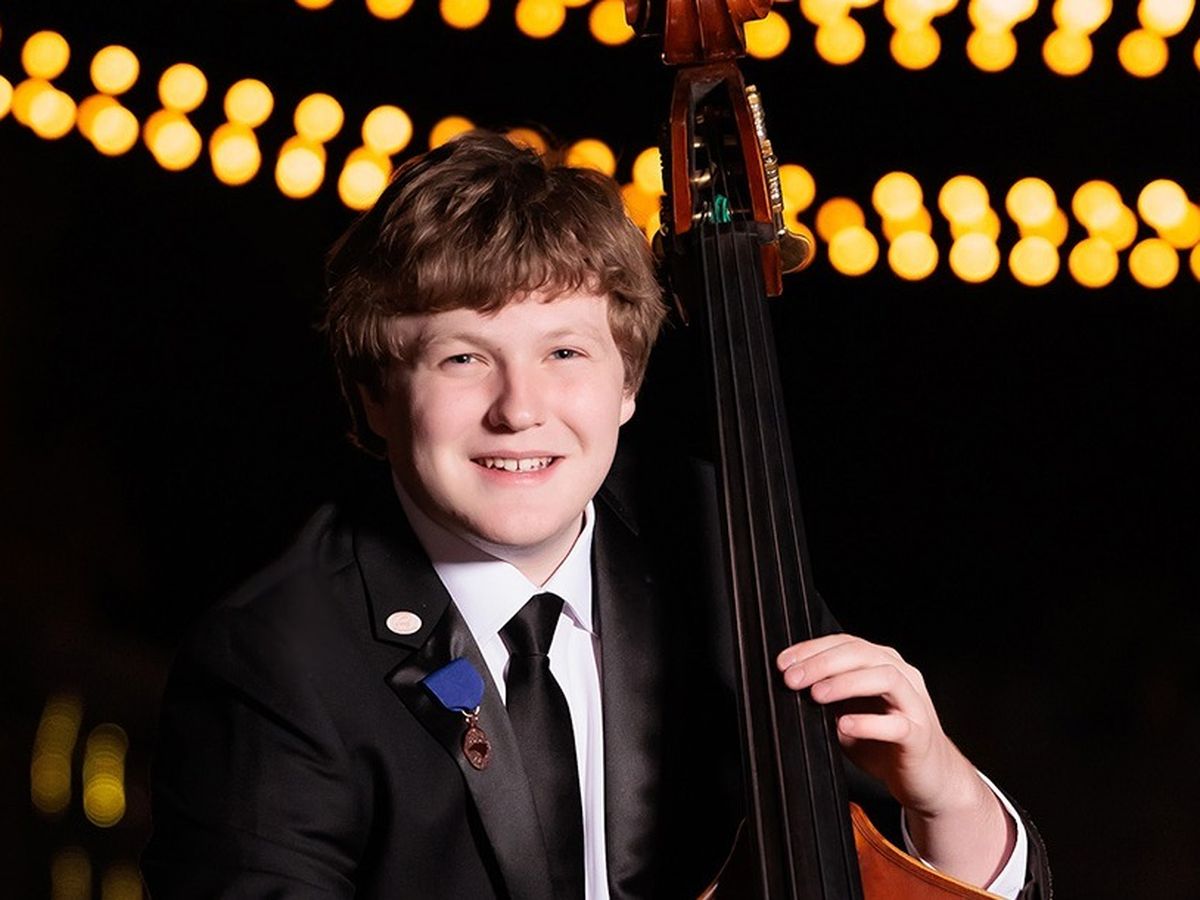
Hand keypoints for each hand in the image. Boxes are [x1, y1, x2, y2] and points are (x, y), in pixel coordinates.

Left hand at [775, 633, 973, 814]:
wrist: (927, 778)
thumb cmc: (884, 742)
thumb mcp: (847, 713)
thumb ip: (826, 697)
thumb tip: (790, 685)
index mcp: (882, 665)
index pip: (845, 644)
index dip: (812, 649)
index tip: (783, 662)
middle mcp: (901, 677)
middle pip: (862, 654)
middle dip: (823, 663)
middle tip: (793, 679)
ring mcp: (914, 704)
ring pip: (885, 678)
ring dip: (846, 683)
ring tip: (816, 695)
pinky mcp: (920, 736)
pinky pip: (897, 725)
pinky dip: (869, 723)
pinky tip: (845, 725)